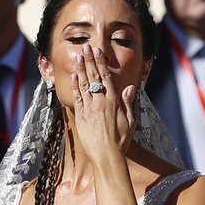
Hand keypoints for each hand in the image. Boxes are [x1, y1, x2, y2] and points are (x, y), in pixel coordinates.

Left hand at [70, 42, 136, 165]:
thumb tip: (130, 88)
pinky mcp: (82, 117)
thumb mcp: (130, 121)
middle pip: (94, 77)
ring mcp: (90, 108)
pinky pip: (77, 97)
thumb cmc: (121, 141)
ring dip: (81, 69)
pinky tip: (74, 76)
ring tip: (78, 56)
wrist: (108, 156)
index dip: (101, 63)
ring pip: (85, 84)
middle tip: (86, 47)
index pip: (107, 77)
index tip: (98, 52)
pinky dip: (75, 86)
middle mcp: (101, 102)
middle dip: (90, 60)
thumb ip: (128, 103)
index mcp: (114, 102)